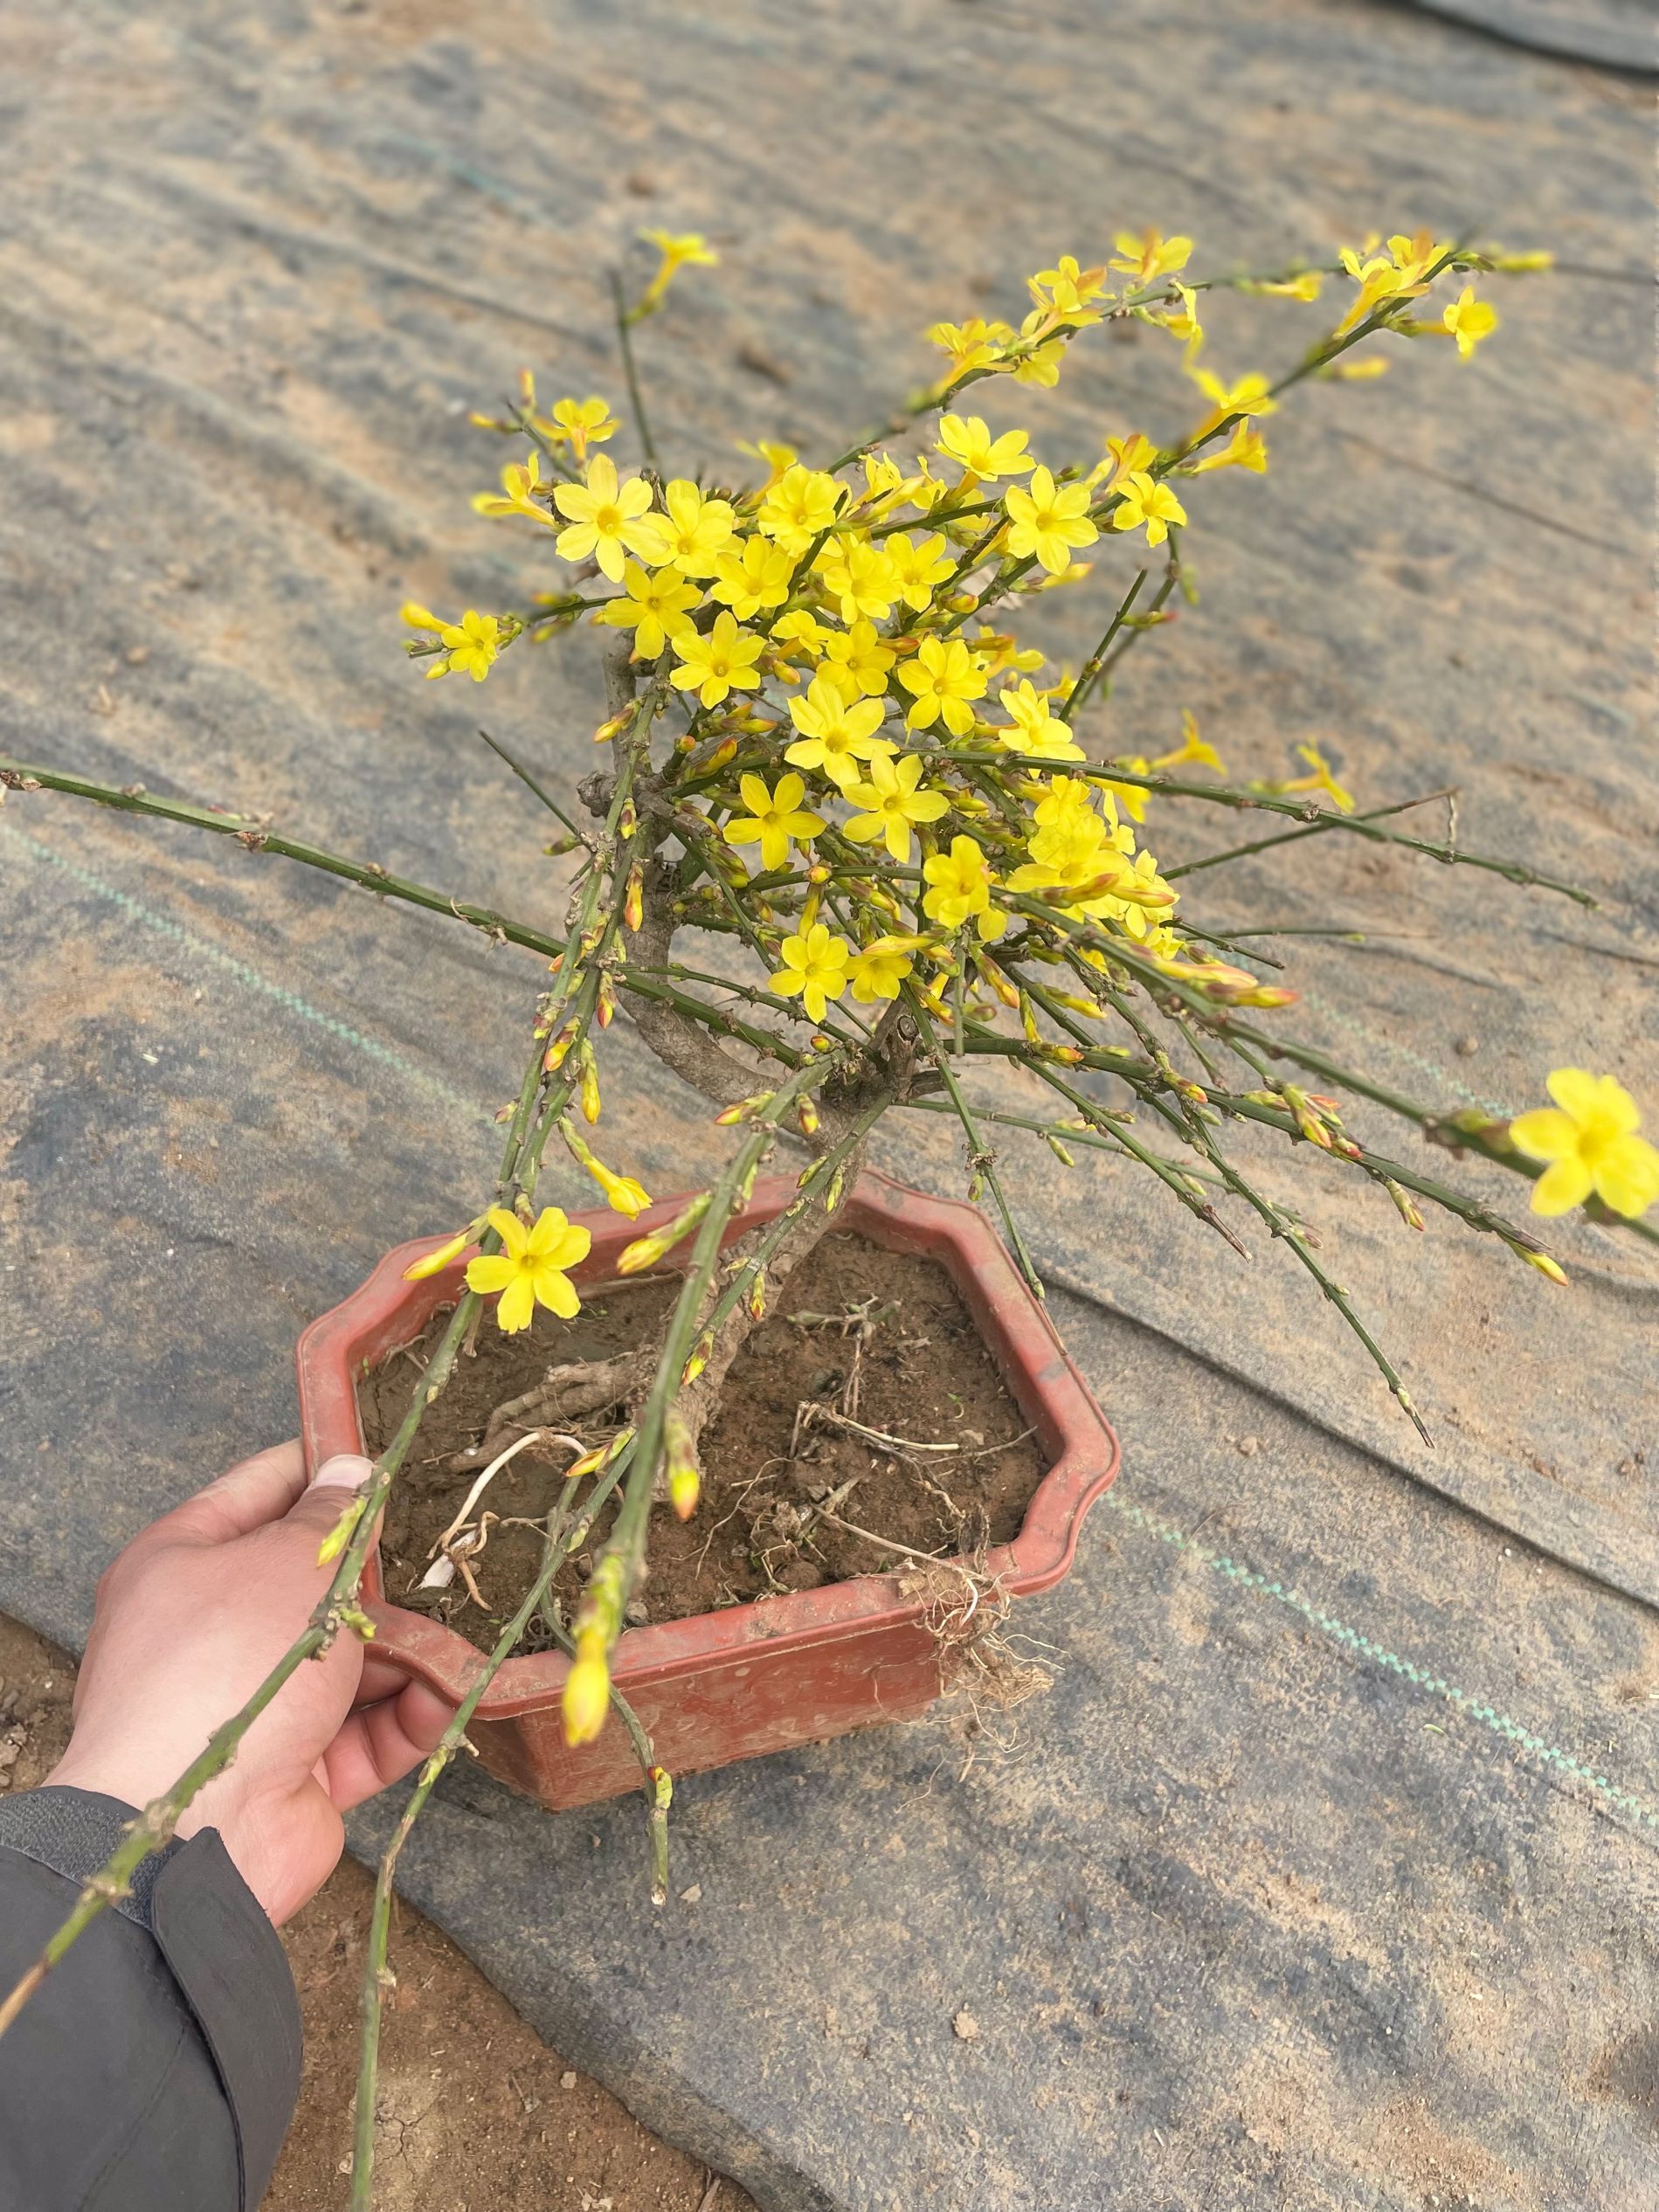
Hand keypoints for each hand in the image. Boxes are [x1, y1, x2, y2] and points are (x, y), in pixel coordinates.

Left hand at [47, 1442, 452, 1924]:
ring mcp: (254, 1706)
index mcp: (181, 1566)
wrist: (196, 1823)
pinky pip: (365, 1731)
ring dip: (408, 1651)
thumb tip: (351, 1471)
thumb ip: (331, 1517)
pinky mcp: (296, 1770)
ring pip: (349, 1660)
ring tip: (458, 1631)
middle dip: (379, 1575)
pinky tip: (450, 1693)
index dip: (318, 1467)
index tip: (377, 1450)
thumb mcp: (289, 1562)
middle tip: (441, 1549)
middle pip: (312, 1585)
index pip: (256, 1493)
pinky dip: (409, 1714)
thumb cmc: (225, 1664)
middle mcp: (212, 1634)